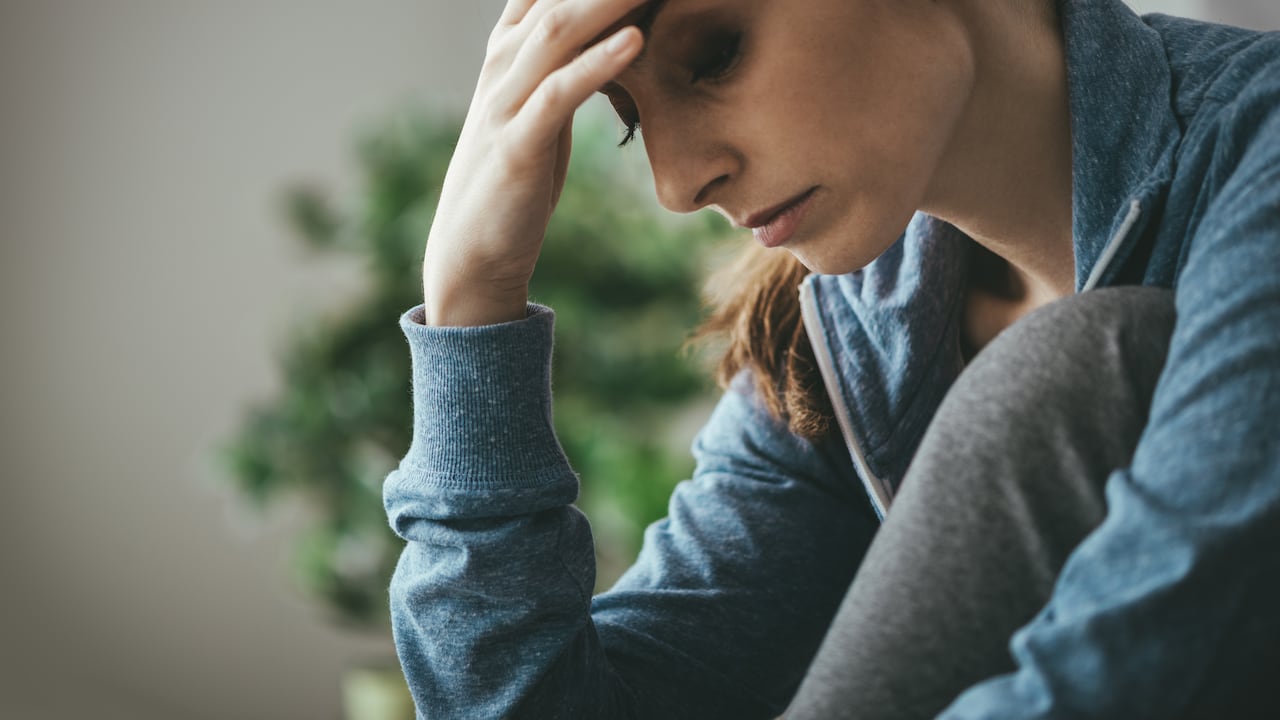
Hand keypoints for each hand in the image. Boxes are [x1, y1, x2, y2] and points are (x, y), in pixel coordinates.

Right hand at [421, 0, 645, 325]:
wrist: (472, 249)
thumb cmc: (518, 174)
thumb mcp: (545, 107)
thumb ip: (570, 62)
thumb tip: (620, 30)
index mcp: (511, 47)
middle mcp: (503, 61)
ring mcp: (505, 100)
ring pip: (560, 30)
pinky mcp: (516, 144)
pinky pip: (559, 93)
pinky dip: (598, 63)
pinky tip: (636, 40)